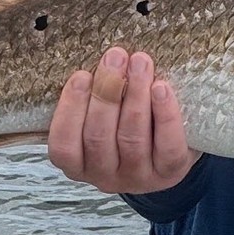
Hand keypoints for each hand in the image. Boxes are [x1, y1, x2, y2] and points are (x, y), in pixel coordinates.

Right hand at [48, 47, 200, 194]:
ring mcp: (138, 177)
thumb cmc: (126, 124)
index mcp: (78, 164)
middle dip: (106, 92)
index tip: (81, 75)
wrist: (170, 148)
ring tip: (140, 62)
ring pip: (132, 138)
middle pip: (99, 137)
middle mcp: (104, 176)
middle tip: (115, 57)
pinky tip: (162, 88)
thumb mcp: (101, 117)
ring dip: (135, 95)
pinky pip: (167, 146)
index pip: (63, 145)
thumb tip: (96, 59)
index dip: (70, 109)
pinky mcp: (169, 173)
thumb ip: (93, 97)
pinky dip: (165, 115)